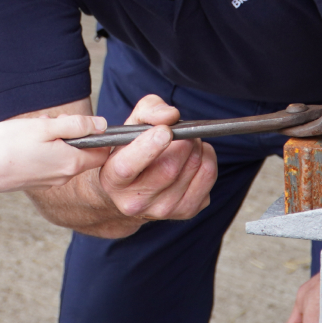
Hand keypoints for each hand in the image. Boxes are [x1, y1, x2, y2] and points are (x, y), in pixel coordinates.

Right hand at [0, 113, 109, 208]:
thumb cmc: (8, 145)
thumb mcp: (44, 127)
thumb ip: (76, 125)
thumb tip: (102, 124)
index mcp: (71, 162)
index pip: (102, 151)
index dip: (97, 134)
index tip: (79, 122)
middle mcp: (64, 176)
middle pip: (82, 152)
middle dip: (70, 134)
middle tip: (48, 123)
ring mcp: (50, 181)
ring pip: (64, 156)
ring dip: (55, 140)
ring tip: (32, 132)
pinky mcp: (36, 181)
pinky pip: (50, 162)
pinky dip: (43, 150)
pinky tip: (24, 143)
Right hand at [96, 94, 216, 222]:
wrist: (132, 190)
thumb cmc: (130, 152)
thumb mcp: (130, 126)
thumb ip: (148, 111)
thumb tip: (171, 116)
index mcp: (113, 180)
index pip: (128, 167)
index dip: (149, 148)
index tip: (165, 131)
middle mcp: (135, 202)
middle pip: (170, 167)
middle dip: (182, 140)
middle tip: (180, 131)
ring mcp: (162, 210)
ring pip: (194, 169)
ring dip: (196, 146)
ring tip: (185, 143)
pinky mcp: (186, 211)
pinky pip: (208, 176)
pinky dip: (207, 158)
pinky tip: (192, 157)